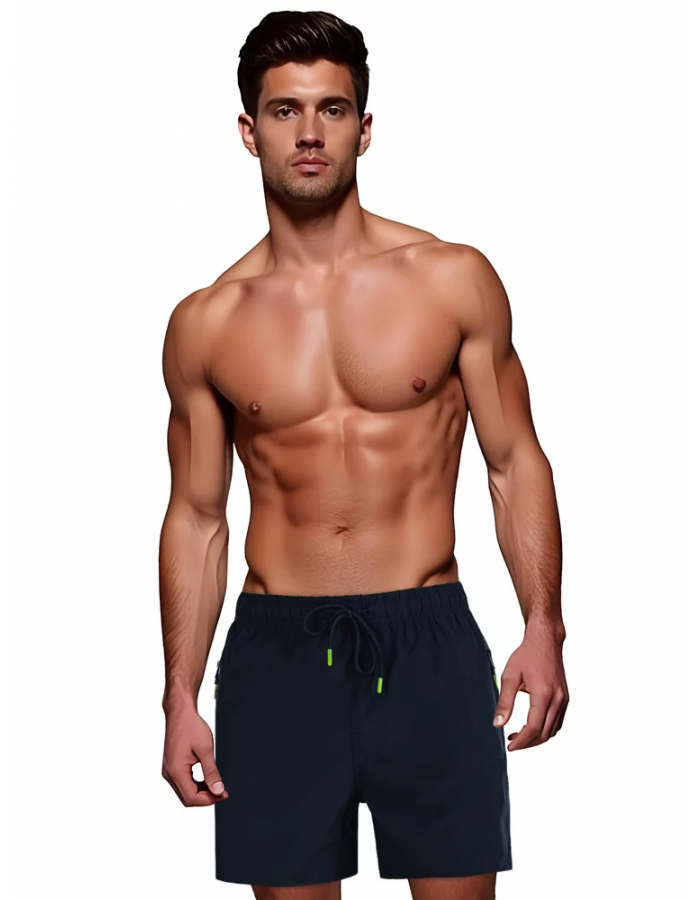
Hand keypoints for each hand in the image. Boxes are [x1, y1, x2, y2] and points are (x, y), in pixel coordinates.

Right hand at [162, 704, 228, 805]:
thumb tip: (218, 790)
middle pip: (187, 797)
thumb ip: (211, 772)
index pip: (191, 797)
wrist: (180, 713)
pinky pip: (183, 783)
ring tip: (217, 786)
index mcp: (176, 771)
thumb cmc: (191, 727)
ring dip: (201, 792)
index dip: (209, 800)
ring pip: (185, 792)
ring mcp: (169, 770)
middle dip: (206, 798)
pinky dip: (196, 784)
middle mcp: (169, 773)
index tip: (223, 794)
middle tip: (223, 792)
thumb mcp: (206, 749)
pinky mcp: (172, 766)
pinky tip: (207, 780)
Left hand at [494, 622, 568, 750]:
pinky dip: (546, 729)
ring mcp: (563, 699)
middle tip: (512, 742)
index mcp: (543, 694)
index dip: (521, 741)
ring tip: (519, 735)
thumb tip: (498, 724)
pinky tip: (532, 725)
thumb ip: (504, 702)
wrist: (545, 641)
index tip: (510, 746)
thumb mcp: (510, 677)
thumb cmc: (527, 655)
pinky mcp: (565, 698)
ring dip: (537, 737)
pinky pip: (557, 722)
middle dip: (528, 743)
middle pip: (545, 734)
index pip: (534, 728)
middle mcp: (557, 699)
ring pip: (553, 730)